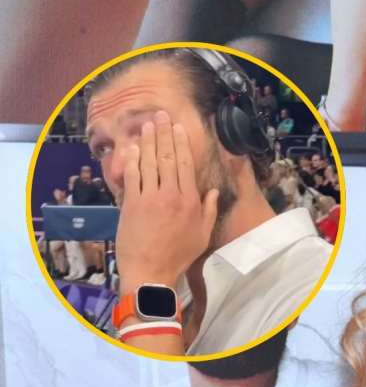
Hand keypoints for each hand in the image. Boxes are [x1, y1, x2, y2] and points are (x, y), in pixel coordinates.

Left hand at [114, 109, 218, 295]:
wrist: (152, 270)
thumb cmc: (179, 255)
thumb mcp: (203, 234)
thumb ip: (209, 210)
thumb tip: (213, 191)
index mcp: (190, 201)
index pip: (185, 164)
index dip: (180, 143)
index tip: (177, 128)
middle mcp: (171, 194)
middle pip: (166, 158)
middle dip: (162, 135)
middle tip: (159, 116)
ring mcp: (149, 198)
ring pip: (148, 163)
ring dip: (147, 142)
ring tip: (146, 126)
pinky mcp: (131, 204)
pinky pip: (131, 177)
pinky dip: (131, 160)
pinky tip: (131, 148)